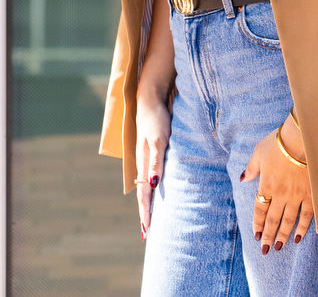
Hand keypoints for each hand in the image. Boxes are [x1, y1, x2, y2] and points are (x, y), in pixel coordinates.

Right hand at [135, 93, 171, 237]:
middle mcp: (144, 163)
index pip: (144, 194)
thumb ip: (156, 161)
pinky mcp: (152, 151)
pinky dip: (152, 189)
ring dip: (148, 203)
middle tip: (146, 234)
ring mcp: (147, 157)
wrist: (151, 99)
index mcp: (144, 163)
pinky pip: (151, 176)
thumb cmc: (156, 118)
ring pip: (146, 186)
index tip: (146, 231)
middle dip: (145, 213)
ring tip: (150, 218)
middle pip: (143, 194)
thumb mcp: (159, 139)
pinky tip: (156, 192)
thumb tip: (153, 185)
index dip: (145, 213)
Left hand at [241, 114, 313, 252]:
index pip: (260, 209)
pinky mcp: (311, 194)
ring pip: (288, 221)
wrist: (302, 138)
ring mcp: (297, 195)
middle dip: (268, 236)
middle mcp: (280, 194)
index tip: (256, 235)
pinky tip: (299, 237)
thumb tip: (243, 178)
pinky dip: (303, 228)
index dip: (258, 223)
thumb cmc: (279, 142)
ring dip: (283, 235)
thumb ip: (251, 168)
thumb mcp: (259, 151)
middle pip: (273, 219)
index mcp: (266, 184)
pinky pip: (307, 215)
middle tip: (265, 250)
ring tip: (279, 247)